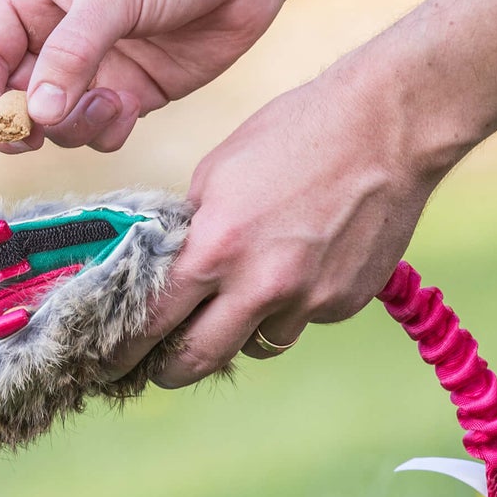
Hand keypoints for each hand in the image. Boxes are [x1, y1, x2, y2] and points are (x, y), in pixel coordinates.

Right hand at [0, 0, 286, 152]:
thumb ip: (70, 56)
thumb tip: (34, 115)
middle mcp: (56, 36)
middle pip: (14, 99)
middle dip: (25, 123)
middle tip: (38, 136)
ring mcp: (94, 68)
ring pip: (56, 123)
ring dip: (74, 127)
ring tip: (111, 103)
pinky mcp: (131, 92)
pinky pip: (99, 131)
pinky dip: (107, 131)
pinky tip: (131, 108)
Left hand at [108, 65, 440, 387]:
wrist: (386, 126)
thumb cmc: (292, 135)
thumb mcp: (215, 176)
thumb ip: (190, 232)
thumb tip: (170, 266)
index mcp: (214, 250)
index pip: (152, 321)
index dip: (124, 348)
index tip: (109, 362)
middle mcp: (260, 286)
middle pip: (199, 359)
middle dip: (170, 370)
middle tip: (157, 369)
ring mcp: (308, 300)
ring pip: (255, 345)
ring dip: (238, 334)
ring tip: (236, 303)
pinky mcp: (346, 302)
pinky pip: (301, 321)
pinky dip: (289, 307)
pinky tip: (298, 265)